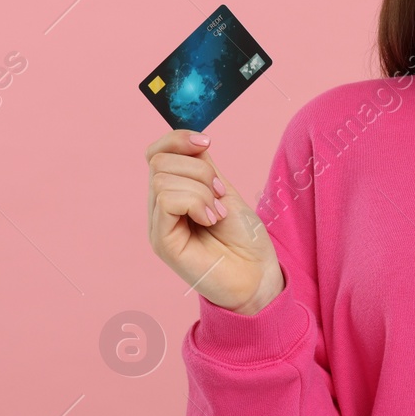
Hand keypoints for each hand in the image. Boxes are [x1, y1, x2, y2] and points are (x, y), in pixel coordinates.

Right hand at [145, 129, 283, 314]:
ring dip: (201, 190)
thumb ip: (204, 169)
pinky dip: (195, 202)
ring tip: (218, 212)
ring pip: (162, 179)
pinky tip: (211, 219)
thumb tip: (192, 140)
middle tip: (221, 195)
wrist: (257, 276)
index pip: (156, 153)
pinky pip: (166, 201)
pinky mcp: (162, 242)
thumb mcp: (224, 192)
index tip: (207, 142)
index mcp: (173, 193)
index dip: (178, 139)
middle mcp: (159, 209)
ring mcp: (158, 226)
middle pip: (159, 161)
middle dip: (198, 169)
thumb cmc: (244, 239)